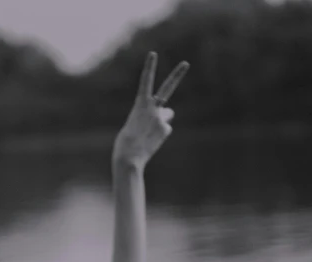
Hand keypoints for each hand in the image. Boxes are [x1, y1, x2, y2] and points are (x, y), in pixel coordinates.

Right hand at [113, 52, 188, 168]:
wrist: (129, 158)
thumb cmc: (125, 143)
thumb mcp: (133, 124)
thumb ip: (149, 115)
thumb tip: (166, 117)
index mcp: (139, 104)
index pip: (145, 81)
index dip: (150, 67)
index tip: (153, 54)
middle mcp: (152, 107)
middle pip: (167, 88)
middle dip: (177, 75)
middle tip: (186, 64)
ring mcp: (160, 118)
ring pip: (166, 115)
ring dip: (162, 120)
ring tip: (150, 132)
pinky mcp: (165, 129)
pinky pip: (165, 129)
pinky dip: (160, 134)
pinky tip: (152, 141)